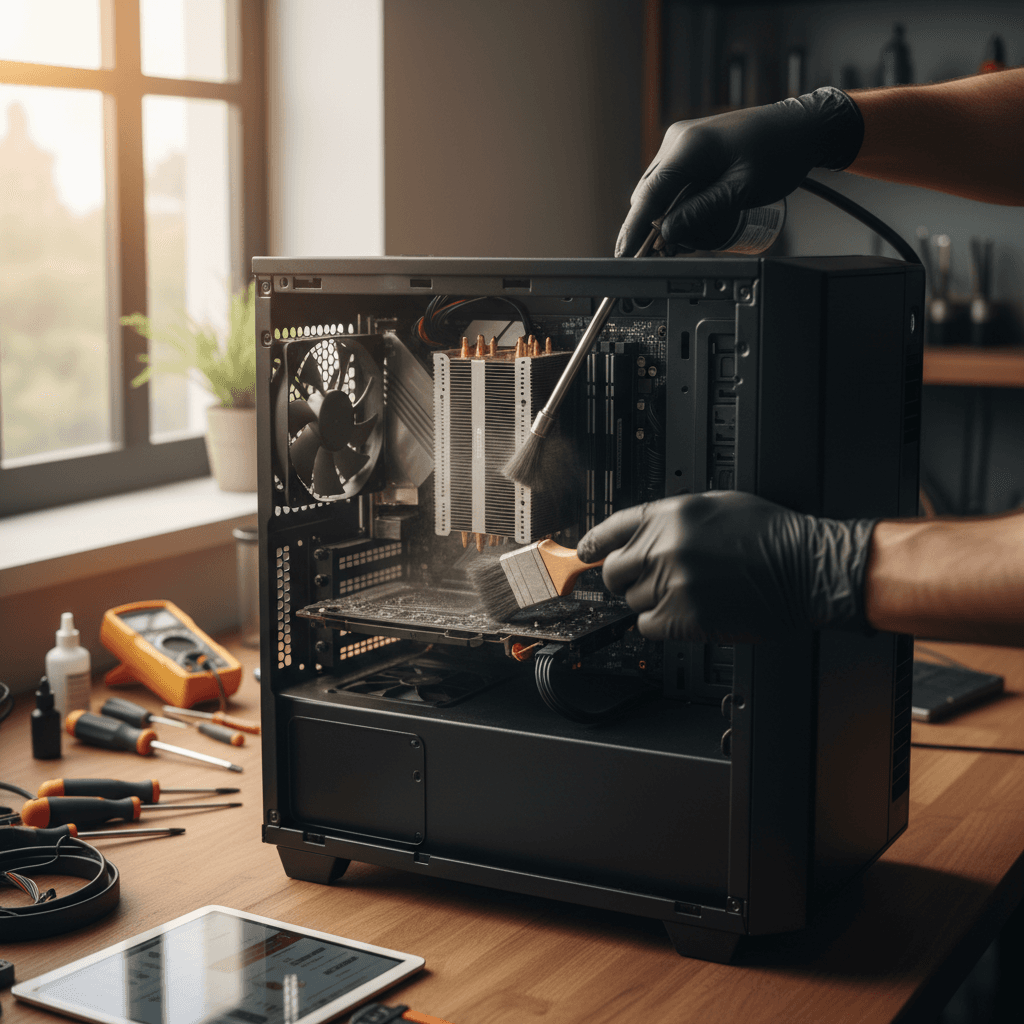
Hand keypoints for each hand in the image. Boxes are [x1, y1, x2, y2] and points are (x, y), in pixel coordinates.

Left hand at [576, 492, 876, 642]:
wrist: (806, 567)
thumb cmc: (771, 536)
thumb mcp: (715, 506)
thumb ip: (670, 520)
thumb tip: (638, 535)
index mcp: (670, 515)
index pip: (611, 529)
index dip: (593, 544)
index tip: (584, 553)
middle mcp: (665, 547)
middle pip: (615, 572)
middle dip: (628, 578)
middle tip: (650, 581)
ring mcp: (673, 583)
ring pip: (633, 601)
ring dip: (652, 601)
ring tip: (689, 593)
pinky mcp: (685, 616)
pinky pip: (649, 626)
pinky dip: (663, 625)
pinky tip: (689, 613)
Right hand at [616, 87, 863, 256]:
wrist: (801, 127)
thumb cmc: (780, 153)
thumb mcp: (741, 190)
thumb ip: (700, 212)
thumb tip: (667, 234)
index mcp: (689, 146)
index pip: (650, 194)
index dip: (635, 229)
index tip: (624, 255)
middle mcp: (678, 140)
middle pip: (647, 194)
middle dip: (646, 228)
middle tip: (651, 259)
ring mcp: (680, 143)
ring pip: (656, 190)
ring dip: (660, 218)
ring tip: (673, 245)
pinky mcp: (688, 150)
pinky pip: (668, 183)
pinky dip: (671, 205)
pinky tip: (682, 224)